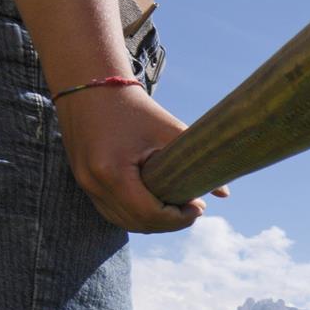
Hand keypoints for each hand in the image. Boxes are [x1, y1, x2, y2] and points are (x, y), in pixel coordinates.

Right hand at [55, 85, 228, 232]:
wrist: (90, 86)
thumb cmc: (134, 106)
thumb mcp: (169, 130)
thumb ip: (198, 161)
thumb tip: (226, 194)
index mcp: (112, 171)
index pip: (150, 214)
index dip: (179, 219)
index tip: (200, 207)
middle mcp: (94, 183)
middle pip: (138, 223)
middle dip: (170, 222)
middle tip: (195, 209)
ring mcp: (86, 185)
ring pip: (124, 222)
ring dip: (153, 222)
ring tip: (179, 208)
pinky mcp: (83, 182)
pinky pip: (112, 212)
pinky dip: (136, 215)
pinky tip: (158, 205)